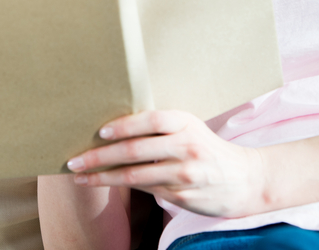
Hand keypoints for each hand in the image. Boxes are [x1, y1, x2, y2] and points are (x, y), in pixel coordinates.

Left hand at [65, 110, 268, 218]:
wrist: (244, 179)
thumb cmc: (206, 148)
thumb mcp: (189, 128)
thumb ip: (159, 127)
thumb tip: (113, 126)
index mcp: (185, 123)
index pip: (149, 121)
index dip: (123, 125)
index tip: (99, 132)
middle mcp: (186, 147)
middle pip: (135, 151)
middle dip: (99, 156)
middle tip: (73, 161)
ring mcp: (185, 174)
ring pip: (135, 176)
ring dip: (103, 177)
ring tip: (80, 177)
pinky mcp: (182, 197)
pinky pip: (147, 191)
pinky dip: (124, 187)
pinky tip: (107, 184)